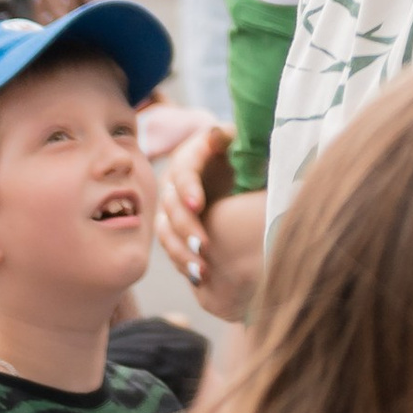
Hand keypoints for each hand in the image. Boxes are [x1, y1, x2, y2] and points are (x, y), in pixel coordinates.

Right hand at [155, 122, 232, 291]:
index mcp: (192, 155)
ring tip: (202, 270)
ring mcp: (172, 206)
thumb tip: (217, 135)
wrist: (238, 167)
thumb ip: (231, 140)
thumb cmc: (245, 150)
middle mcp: (175, 181)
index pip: (183, 171)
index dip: (188, 188)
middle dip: (186, 228)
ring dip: (181, 251)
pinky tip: (199, 276)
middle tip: (204, 247)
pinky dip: (183, 262)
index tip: (198, 205)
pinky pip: (172, 246)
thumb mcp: (242, 140)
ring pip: (166, 230)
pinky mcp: (176, 227)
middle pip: (171, 205)